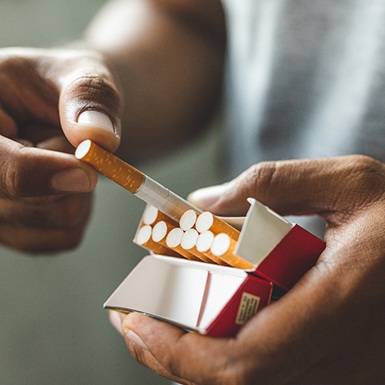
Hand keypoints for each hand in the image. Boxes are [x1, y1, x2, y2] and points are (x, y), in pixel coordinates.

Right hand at [0, 47, 120, 251]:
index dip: (38, 173)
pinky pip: (64, 236)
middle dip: (70, 175)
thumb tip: (97, 137)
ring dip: (79, 192)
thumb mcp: (81, 74)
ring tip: (67, 159)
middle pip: (23, 202)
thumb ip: (89, 97)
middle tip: (74, 143)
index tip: (86, 174)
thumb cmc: (67, 89)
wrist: (68, 113)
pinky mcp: (15, 228)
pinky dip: (80, 211)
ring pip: (53, 222)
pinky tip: (67, 183)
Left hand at [113, 155, 384, 384]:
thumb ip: (270, 186)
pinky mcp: (345, 370)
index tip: (134, 321)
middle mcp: (349, 357)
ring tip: (159, 321)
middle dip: (172, 356)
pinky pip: (274, 376)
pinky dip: (227, 359)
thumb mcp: (346, 181)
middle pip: (237, 384)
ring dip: (194, 360)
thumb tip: (199, 203)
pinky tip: (208, 326)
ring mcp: (349, 373)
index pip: (245, 361)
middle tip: (134, 320)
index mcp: (345, 302)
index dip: (179, 352)